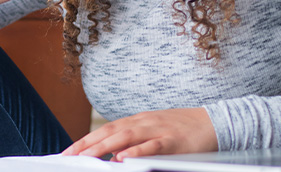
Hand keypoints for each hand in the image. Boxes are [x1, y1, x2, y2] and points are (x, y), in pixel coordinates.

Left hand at [62, 108, 217, 161]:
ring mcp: (158, 130)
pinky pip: (152, 146)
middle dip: (87, 144)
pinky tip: (123, 158)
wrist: (213, 122)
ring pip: (126, 137)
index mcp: (137, 121)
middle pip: (110, 131)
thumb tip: (112, 156)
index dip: (85, 139)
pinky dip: (136, 151)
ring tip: (87, 157)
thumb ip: (133, 142)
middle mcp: (144, 122)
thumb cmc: (181, 130)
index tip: (67, 151)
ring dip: (104, 147)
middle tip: (68, 156)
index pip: (105, 129)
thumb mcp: (153, 132)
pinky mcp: (172, 141)